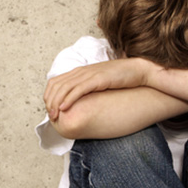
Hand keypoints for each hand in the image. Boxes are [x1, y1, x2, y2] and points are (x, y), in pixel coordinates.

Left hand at [44, 58, 159, 120]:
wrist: (138, 71)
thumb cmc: (120, 79)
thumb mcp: (99, 83)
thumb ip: (87, 88)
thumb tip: (79, 102)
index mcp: (80, 71)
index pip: (56, 81)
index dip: (49, 96)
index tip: (49, 109)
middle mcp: (82, 71)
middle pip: (57, 85)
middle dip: (50, 101)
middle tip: (49, 116)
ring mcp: (89, 74)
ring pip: (65, 88)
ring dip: (56, 103)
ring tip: (54, 115)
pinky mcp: (97, 79)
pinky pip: (78, 90)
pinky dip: (69, 99)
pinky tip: (64, 108)